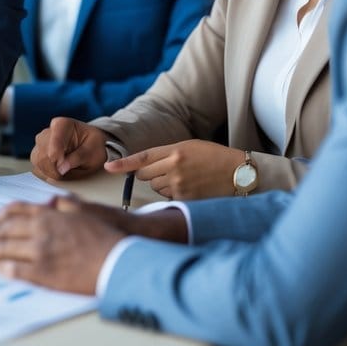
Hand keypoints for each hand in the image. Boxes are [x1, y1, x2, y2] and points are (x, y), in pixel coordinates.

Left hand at [0, 196, 123, 294]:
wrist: (120, 261)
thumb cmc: (106, 237)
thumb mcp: (84, 211)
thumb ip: (63, 205)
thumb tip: (50, 203)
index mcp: (48, 214)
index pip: (11, 212)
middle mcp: (40, 230)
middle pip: (1, 231)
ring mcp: (41, 251)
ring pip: (3, 249)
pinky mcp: (45, 272)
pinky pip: (15, 270)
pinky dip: (3, 269)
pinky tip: (0, 271)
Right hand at [30, 117, 108, 180]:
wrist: (91, 146)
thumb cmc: (93, 146)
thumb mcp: (93, 151)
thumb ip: (78, 158)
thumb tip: (61, 168)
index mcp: (63, 124)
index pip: (54, 138)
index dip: (55, 153)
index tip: (61, 165)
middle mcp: (48, 131)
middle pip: (43, 152)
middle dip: (54, 167)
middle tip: (66, 174)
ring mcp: (41, 143)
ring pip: (37, 160)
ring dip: (50, 172)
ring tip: (64, 173)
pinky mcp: (38, 154)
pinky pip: (37, 167)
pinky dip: (46, 174)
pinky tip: (58, 173)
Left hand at [106, 139, 242, 199]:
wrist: (239, 172)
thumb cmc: (213, 157)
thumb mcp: (188, 146)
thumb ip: (165, 154)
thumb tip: (143, 166)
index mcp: (174, 151)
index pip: (141, 158)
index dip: (122, 164)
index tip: (107, 168)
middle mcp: (174, 167)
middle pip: (144, 175)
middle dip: (149, 173)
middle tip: (167, 170)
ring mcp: (180, 185)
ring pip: (155, 187)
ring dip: (162, 184)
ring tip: (183, 179)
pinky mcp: (186, 199)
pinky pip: (168, 198)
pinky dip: (173, 194)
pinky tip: (188, 188)